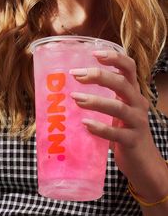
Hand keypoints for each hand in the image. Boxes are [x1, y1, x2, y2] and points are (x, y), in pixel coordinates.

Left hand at [69, 50, 159, 179]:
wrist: (143, 162)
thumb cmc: (124, 131)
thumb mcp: (118, 109)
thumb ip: (104, 96)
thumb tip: (71, 85)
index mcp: (132, 93)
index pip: (129, 68)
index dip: (114, 58)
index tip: (94, 53)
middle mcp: (138, 103)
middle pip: (122, 83)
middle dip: (99, 76)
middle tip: (76, 75)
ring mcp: (137, 122)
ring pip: (118, 107)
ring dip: (95, 101)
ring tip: (75, 98)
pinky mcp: (133, 141)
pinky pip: (116, 133)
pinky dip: (100, 128)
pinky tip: (86, 124)